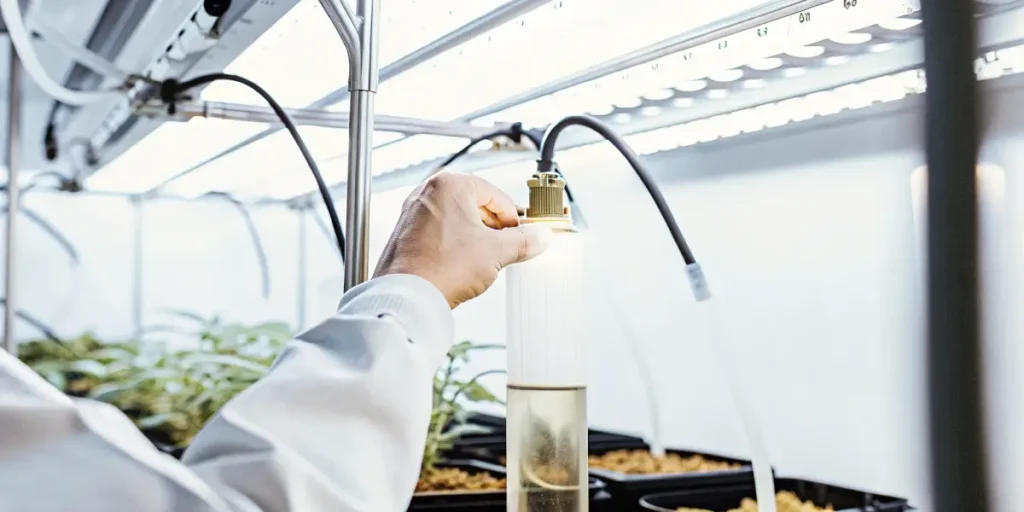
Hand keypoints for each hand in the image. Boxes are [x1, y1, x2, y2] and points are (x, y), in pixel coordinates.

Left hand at [374, 173, 551, 307]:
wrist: (407, 296)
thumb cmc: (442, 267)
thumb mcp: (496, 252)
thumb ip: (523, 241)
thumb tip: (538, 237)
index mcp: (450, 185)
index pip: (494, 194)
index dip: (512, 216)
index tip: (521, 232)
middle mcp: (427, 193)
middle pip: (474, 204)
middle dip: (493, 226)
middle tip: (506, 246)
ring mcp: (412, 213)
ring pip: (456, 218)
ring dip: (474, 236)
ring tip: (484, 258)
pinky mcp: (405, 234)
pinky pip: (438, 232)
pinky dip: (454, 244)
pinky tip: (462, 264)